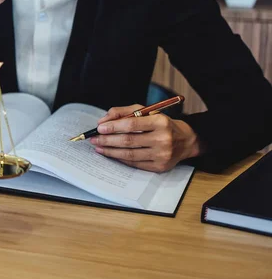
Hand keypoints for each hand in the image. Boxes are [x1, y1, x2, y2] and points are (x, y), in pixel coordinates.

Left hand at [89, 104, 203, 172]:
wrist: (185, 141)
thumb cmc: (161, 124)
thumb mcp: (146, 112)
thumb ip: (123, 112)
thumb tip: (103, 121)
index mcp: (160, 122)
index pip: (132, 125)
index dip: (113, 127)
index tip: (100, 128)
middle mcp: (162, 139)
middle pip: (128, 141)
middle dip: (107, 140)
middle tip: (94, 139)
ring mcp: (161, 155)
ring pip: (129, 155)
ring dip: (110, 151)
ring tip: (99, 147)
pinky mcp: (159, 167)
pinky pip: (135, 164)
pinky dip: (120, 159)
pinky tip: (111, 154)